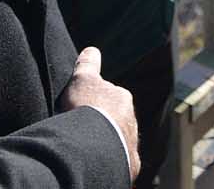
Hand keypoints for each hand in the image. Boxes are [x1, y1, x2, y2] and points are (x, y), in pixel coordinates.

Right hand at [58, 47, 139, 181]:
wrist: (93, 145)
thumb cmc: (87, 108)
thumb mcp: (82, 81)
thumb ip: (88, 65)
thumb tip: (91, 50)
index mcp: (122, 98)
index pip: (112, 97)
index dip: (99, 101)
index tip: (90, 107)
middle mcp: (131, 119)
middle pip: (117, 119)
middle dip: (106, 123)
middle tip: (86, 129)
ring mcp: (131, 142)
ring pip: (119, 140)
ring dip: (108, 142)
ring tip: (88, 146)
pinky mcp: (129, 164)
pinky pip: (119, 160)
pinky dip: (111, 159)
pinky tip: (98, 161)